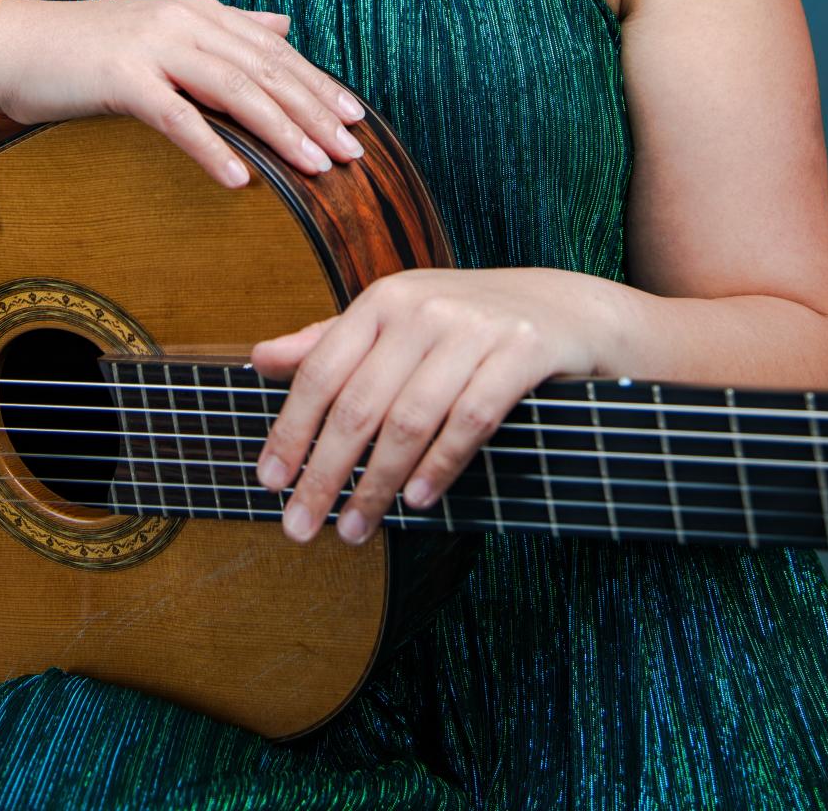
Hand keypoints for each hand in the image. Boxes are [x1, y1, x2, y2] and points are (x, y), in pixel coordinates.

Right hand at [0, 0, 365, 187]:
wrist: (10, 46)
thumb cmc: (86, 48)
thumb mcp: (163, 27)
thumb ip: (226, 27)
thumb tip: (284, 23)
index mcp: (198, 7)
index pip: (273, 49)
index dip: (317, 84)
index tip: (355, 118)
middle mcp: (183, 18)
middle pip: (265, 69)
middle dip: (313, 112)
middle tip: (352, 150)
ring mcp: (152, 44)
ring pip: (234, 90)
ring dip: (280, 132)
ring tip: (316, 168)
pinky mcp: (119, 77)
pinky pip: (177, 117)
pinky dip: (212, 149)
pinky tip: (241, 181)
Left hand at [250, 267, 616, 543]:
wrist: (567, 309)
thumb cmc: (467, 323)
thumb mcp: (395, 322)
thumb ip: (331, 342)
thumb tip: (260, 358)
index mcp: (383, 299)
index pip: (321, 371)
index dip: (291, 431)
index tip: (269, 483)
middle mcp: (421, 308)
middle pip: (358, 404)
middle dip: (324, 473)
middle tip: (302, 526)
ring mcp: (473, 328)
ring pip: (410, 420)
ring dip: (378, 485)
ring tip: (355, 529)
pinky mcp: (520, 350)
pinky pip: (469, 420)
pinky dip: (440, 467)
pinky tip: (418, 502)